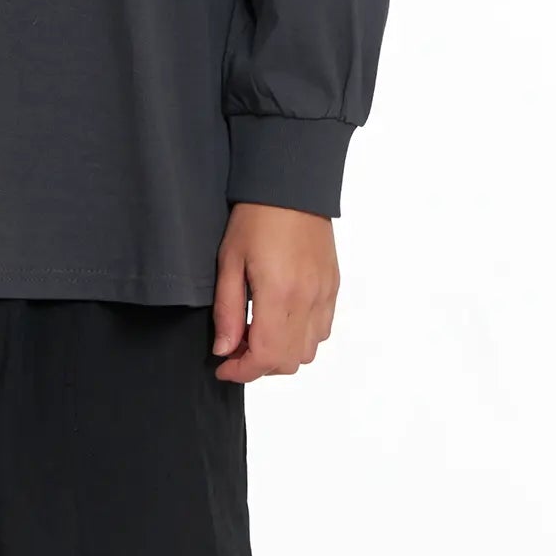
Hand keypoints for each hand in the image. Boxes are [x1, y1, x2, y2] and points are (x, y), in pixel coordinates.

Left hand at [210, 201, 338, 382]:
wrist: (290, 185)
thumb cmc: (255, 216)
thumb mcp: (229, 260)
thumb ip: (227, 310)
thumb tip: (224, 349)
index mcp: (279, 294)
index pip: (265, 357)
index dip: (241, 371)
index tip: (223, 367)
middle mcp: (308, 300)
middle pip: (288, 361)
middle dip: (259, 365)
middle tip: (235, 348)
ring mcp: (325, 294)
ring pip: (308, 351)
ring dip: (281, 353)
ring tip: (256, 333)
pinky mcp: (333, 286)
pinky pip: (322, 330)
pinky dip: (301, 337)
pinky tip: (280, 319)